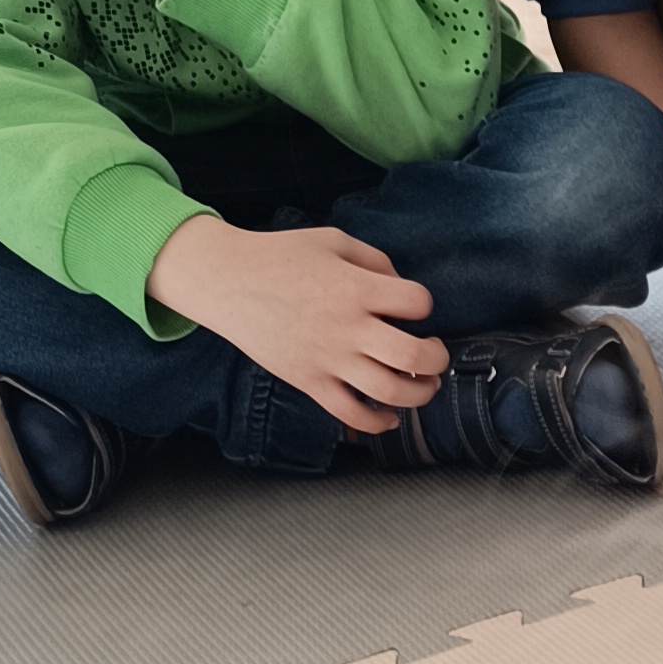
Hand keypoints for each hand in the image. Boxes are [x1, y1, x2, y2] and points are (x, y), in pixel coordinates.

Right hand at [146, 215, 445, 431]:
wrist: (225, 280)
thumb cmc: (280, 256)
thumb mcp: (333, 241)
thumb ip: (374, 261)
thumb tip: (401, 287)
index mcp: (355, 288)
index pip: (418, 303)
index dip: (423, 304)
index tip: (412, 307)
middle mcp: (347, 327)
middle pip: (415, 357)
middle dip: (437, 359)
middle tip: (434, 354)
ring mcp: (328, 359)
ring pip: (391, 392)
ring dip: (420, 394)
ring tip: (424, 385)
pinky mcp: (309, 382)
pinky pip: (351, 414)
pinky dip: (378, 422)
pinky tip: (389, 416)